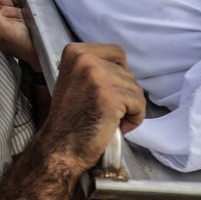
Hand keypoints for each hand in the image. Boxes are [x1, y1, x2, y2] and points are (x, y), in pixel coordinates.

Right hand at [40, 43, 146, 171]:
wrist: (61, 147)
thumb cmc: (71, 119)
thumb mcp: (76, 80)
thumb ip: (96, 67)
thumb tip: (124, 68)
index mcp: (75, 52)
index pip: (117, 53)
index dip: (118, 75)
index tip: (105, 93)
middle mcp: (85, 59)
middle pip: (127, 72)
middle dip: (123, 94)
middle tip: (105, 112)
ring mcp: (97, 76)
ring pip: (135, 88)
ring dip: (129, 108)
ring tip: (109, 120)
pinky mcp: (110, 95)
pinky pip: (139, 104)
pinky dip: (134, 119)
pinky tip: (117, 126)